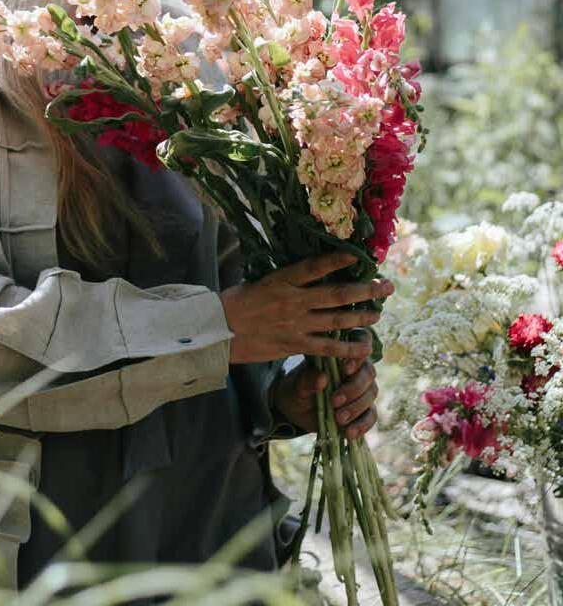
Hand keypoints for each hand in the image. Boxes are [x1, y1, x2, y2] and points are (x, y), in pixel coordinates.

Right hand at [220, 251, 393, 364]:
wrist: (218, 332)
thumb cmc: (236, 303)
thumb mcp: (259, 281)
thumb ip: (286, 278)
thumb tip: (312, 269)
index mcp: (282, 279)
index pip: (316, 266)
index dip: (340, 260)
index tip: (360, 256)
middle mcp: (293, 300)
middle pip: (338, 294)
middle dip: (366, 290)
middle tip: (387, 286)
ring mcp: (296, 324)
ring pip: (338, 319)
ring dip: (363, 316)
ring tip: (378, 313)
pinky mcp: (294, 345)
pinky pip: (328, 348)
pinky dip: (348, 348)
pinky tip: (364, 346)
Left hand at [272, 339, 378, 441]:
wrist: (295, 409)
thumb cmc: (297, 388)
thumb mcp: (297, 384)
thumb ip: (307, 380)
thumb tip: (322, 378)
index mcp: (341, 354)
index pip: (361, 343)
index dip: (358, 355)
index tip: (346, 369)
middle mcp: (356, 369)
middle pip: (368, 372)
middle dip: (353, 388)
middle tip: (335, 401)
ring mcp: (362, 390)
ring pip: (371, 394)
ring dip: (356, 407)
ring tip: (338, 419)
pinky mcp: (363, 410)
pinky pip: (371, 416)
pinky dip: (362, 424)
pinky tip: (349, 433)